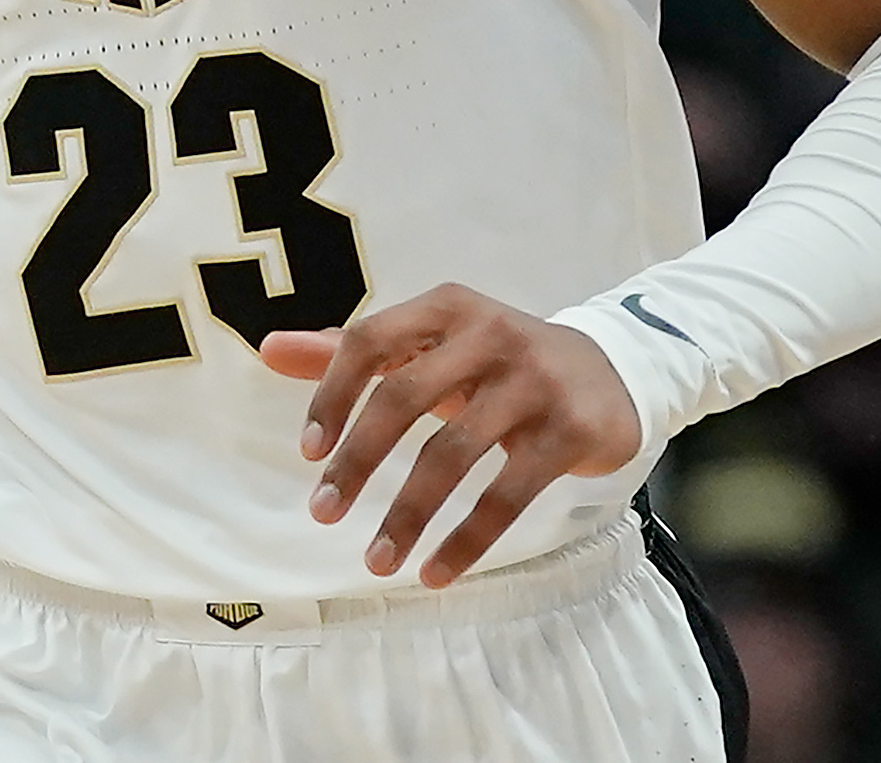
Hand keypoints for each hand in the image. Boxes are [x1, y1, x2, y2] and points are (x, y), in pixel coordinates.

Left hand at [258, 284, 641, 589]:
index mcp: (446, 307)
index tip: (307, 453)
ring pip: (453, 453)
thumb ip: (356, 353)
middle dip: (357, 461)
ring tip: (378, 560)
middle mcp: (489, 333)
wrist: (612, 370)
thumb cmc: (497, 362)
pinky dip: (466, 540)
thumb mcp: (433, 346)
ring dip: (408, 513)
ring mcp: (533, 381)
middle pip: (405, 397)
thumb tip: (268, 348)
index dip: (331, 396)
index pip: (369, 341)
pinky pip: (506, 494)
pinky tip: (437, 572)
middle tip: (324, 513)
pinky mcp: (568, 430)